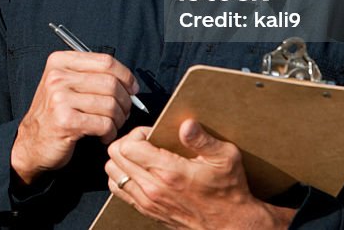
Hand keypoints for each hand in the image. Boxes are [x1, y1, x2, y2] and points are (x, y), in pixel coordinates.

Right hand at [10, 51, 140, 185]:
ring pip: (110, 105)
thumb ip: (92, 76)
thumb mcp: (66, 85)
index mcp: (60, 62)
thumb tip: (130, 84)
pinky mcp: (65, 121)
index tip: (132, 89)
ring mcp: (60, 98)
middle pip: (111, 83)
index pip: (105, 61)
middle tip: (123, 113)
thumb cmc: (55, 114)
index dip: (126, 76)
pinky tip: (103, 136)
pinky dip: (110, 133)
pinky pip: (104, 124)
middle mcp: (58, 77)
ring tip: (111, 126)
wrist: (31, 144)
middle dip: (125, 101)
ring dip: (118, 120)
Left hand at [104, 119, 295, 229]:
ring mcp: (147, 201)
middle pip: (115, 157)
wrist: (230, 225)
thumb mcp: (224, 158)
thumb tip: (186, 124)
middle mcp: (152, 188)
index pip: (128, 146)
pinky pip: (119, 190)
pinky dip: (123, 177)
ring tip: (141, 155)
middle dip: (127, 142)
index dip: (137, 134)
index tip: (151, 133)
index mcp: (169, 172)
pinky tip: (140, 171)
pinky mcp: (147, 210)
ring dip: (122, 160)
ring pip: (113, 173)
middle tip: (145, 141)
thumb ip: (202, 139)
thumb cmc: (228, 191)